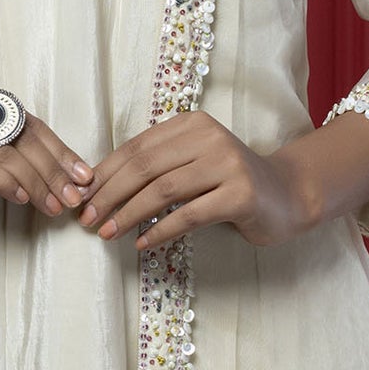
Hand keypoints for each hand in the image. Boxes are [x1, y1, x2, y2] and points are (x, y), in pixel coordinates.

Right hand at [0, 87, 92, 219]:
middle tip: (76, 198)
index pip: (30, 125)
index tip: (84, 177)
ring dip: (38, 182)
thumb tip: (48, 176)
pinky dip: (6, 182)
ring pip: (8, 153)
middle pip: (25, 137)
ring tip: (55, 206)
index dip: (61, 152)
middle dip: (56, 170)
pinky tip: (23, 198)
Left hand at [76, 110, 310, 249]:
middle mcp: (209, 137)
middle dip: (109, 194)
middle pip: (145, 166)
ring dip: (129, 213)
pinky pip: (190, 214)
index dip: (104, 174)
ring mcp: (227, 164)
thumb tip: (99, 190)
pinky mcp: (241, 194)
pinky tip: (142, 244)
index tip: (80, 199)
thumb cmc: (230, 184)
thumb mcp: (192, 165)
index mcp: (191, 124)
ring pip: (163, 189)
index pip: (136, 148)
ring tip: (107, 233)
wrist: (288, 196)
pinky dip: (161, 230)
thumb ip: (156, 168)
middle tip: (87, 219)